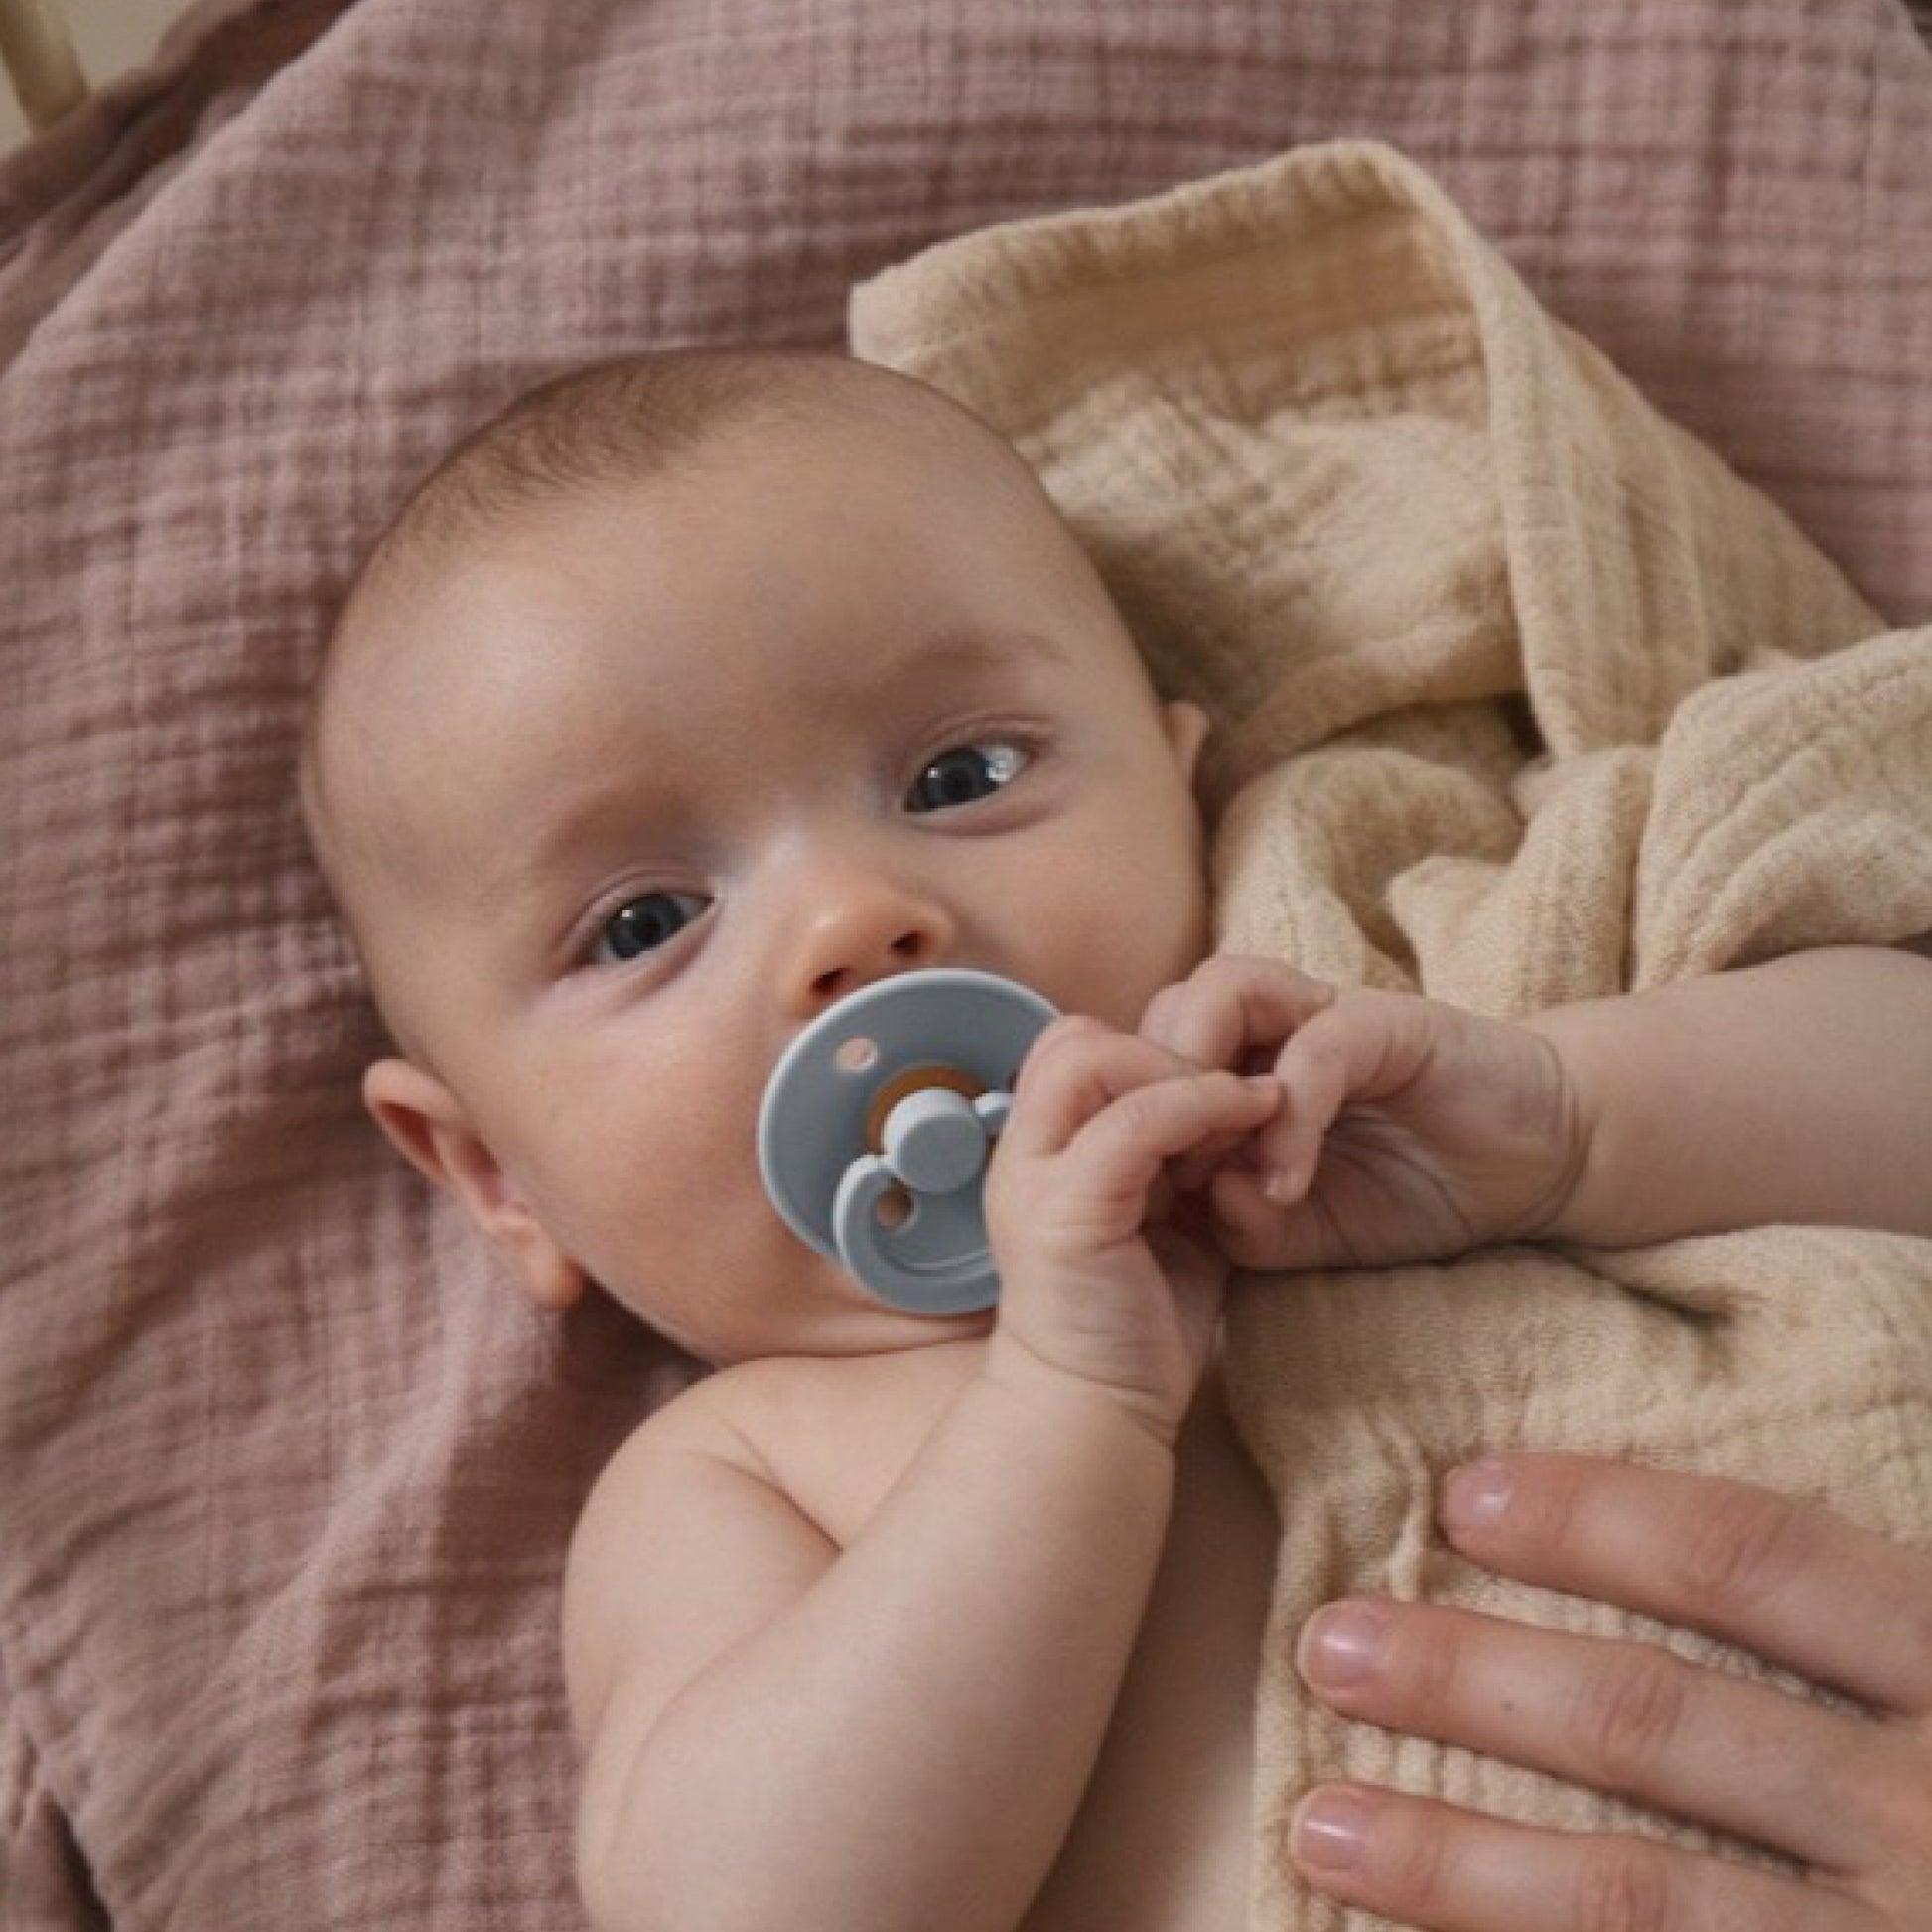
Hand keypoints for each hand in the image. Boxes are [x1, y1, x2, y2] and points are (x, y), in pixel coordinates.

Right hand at [983, 1013, 1279, 1440]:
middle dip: (1164, 1049)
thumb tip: (1237, 1106)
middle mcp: (1024, 1157)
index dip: (1148, 1052)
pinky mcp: (1068, 1213)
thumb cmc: (1137, 1329)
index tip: (1222, 1096)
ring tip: (1245, 1112)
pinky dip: (1200, 1106)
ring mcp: (1035, 1181)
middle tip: (1235, 1098)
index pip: (1073, 1049)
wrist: (1100, 1416)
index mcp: (1042, 1156)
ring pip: (1093, 1058)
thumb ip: (1179, 1161)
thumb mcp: (1163, 1222)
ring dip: (1183, 1072)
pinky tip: (1249, 1124)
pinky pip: (1133, 1121)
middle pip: (1074, 1038)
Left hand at [1138, 956, 1584, 1269]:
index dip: (1125, 1118)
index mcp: (1238, 1065)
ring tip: (1212, 1163)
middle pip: (1162, 1013)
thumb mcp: (1308, 1231)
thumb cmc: (1412, 1188)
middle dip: (1146, 1093)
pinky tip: (1288, 1184)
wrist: (1531, 1164)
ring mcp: (1325, 1013)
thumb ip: (1245, 1225)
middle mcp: (1270, 1025)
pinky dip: (1289, 1117)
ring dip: (1201, 1079)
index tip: (1129, 1197)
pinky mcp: (1386, 1022)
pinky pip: (1315, 1048)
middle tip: (1160, 1178)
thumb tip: (1199, 1204)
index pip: (1143, 1057)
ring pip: (1220, 995)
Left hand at [1290, 1455, 1931, 1928]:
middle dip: (1474, 1684)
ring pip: (1645, 1908)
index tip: (1461, 1494)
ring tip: (1316, 1824)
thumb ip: (1882, 1610)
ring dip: (1460, 1870)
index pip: (1761, 1568)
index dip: (1600, 1521)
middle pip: (1661, 1731)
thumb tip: (1731, 1548)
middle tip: (1326, 1644)